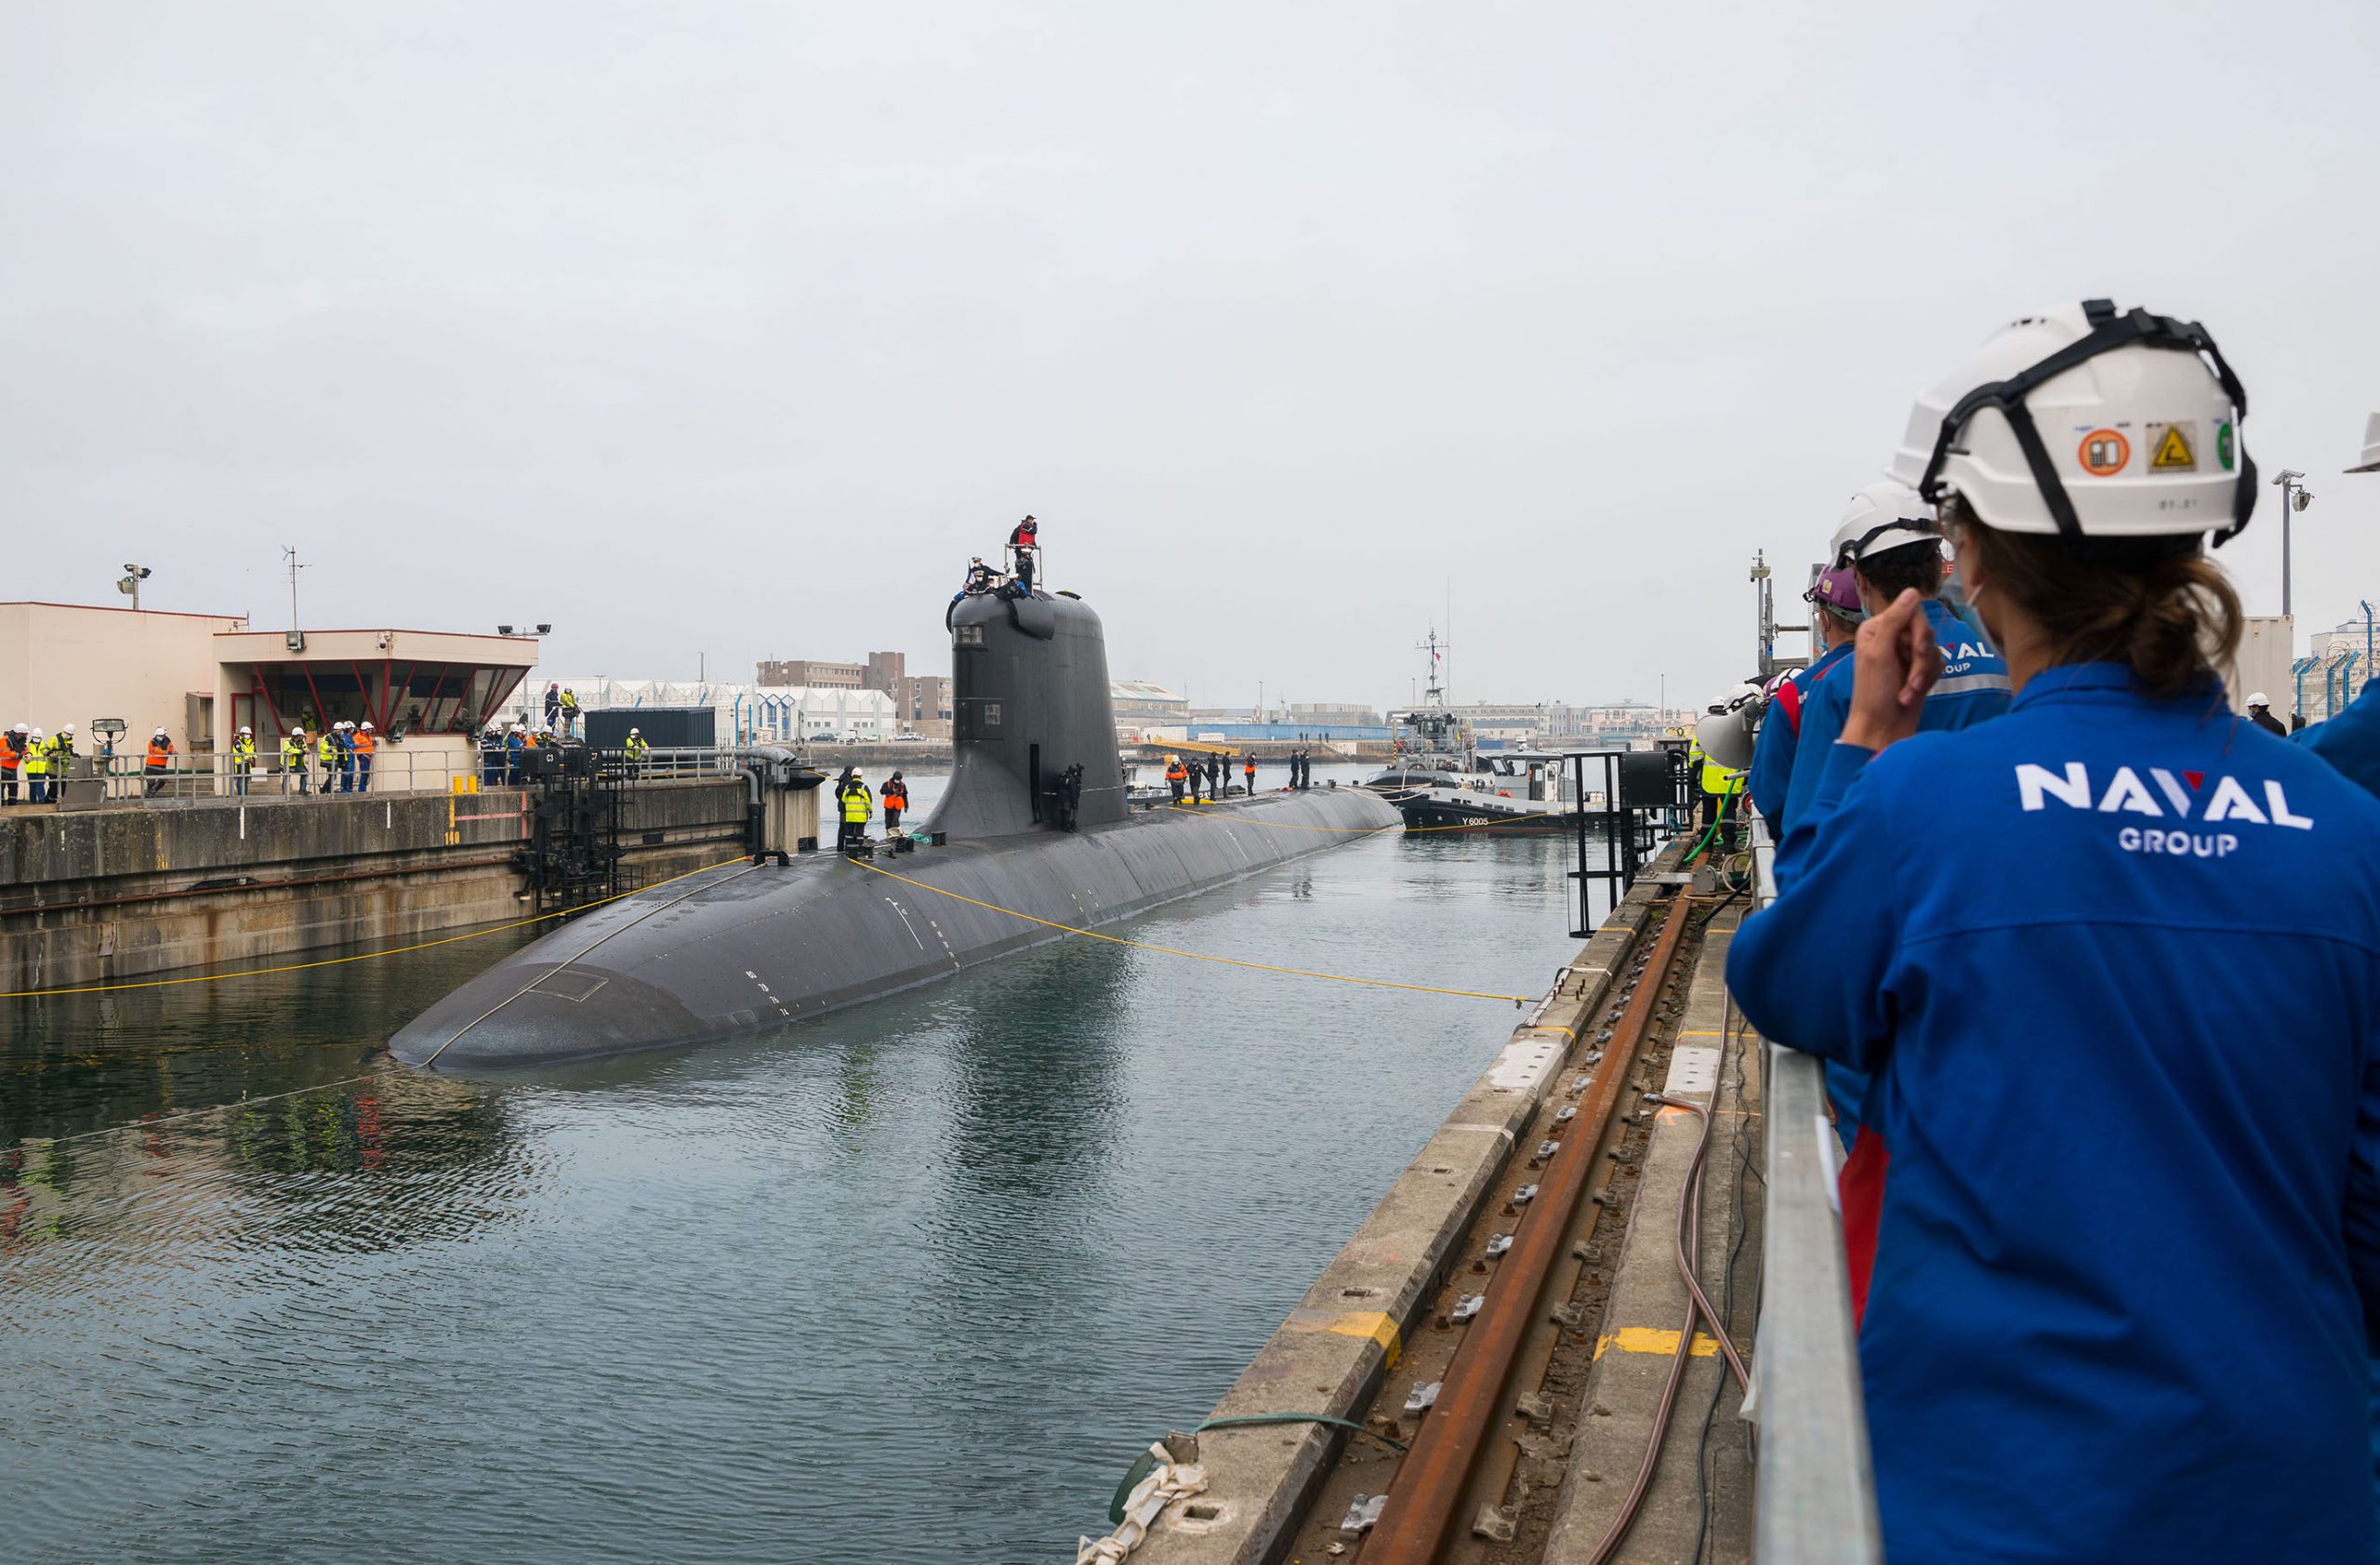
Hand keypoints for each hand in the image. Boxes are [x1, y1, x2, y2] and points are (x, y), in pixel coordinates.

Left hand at [1838, 589, 1937, 751]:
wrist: (1883, 729)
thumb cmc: (1874, 693)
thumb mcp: (1880, 653)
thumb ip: (1894, 621)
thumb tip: (1911, 591)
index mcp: (1876, 629)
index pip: (1911, 611)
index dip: (1919, 631)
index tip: (1917, 648)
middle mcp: (1891, 638)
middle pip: (1925, 630)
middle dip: (1922, 658)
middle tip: (1912, 679)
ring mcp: (1906, 655)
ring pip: (1934, 649)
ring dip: (1923, 674)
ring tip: (1908, 692)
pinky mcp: (1919, 670)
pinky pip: (1938, 664)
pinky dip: (1928, 680)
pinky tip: (1913, 694)